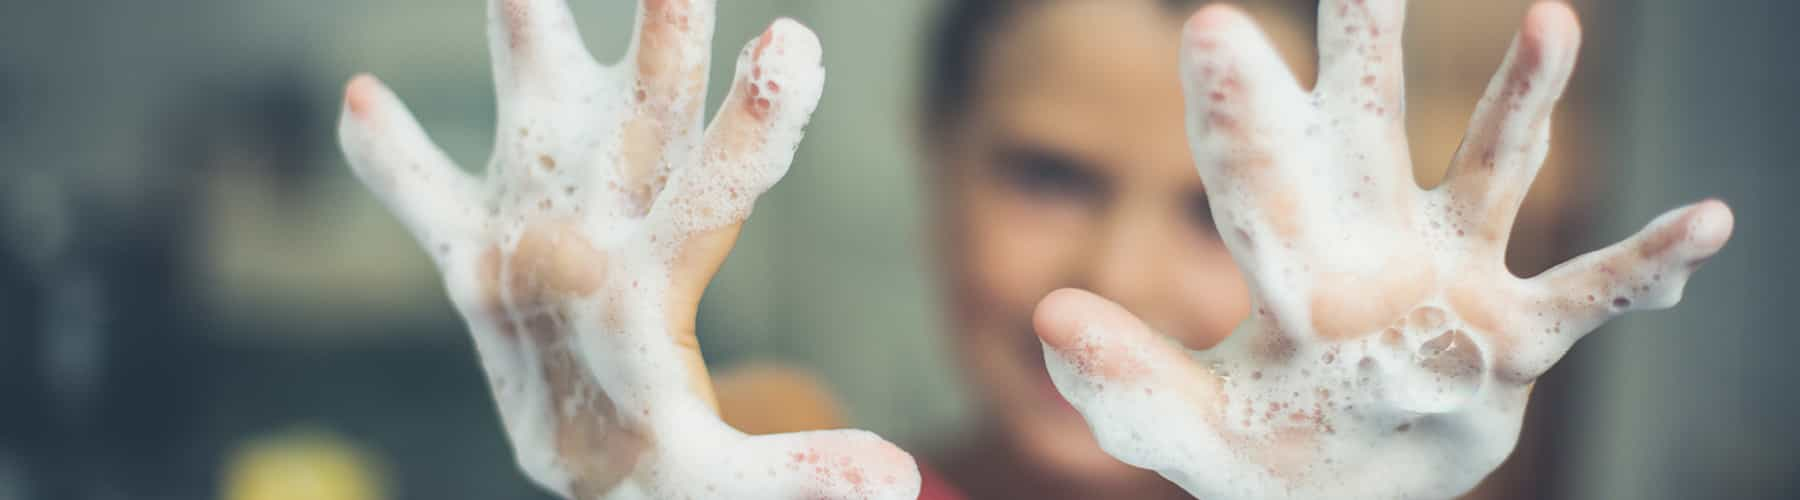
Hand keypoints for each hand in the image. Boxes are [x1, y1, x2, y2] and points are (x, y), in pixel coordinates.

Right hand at [337, 1, 917, 497]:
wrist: (590, 448)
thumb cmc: (661, 444)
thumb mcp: (721, 475)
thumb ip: (796, 473)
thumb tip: (894, 482)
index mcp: (677, 257)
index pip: (726, 174)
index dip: (755, 116)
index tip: (791, 44)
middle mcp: (618, 209)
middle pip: (651, 104)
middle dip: (665, 29)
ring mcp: (540, 218)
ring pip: (536, 105)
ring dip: (527, 35)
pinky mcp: (471, 255)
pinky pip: (424, 197)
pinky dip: (392, 161)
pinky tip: (361, 102)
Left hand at [1033, 2, 1732, 497]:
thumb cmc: (1270, 458)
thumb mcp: (1192, 434)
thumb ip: (1128, 385)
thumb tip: (1053, 315)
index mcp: (1284, 263)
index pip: (1250, 176)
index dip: (1237, 109)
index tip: (1211, 24)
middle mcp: (1369, 246)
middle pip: (1367, 128)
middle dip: (1364, 47)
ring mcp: (1447, 283)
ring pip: (1486, 174)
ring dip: (1521, 105)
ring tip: (1554, 18)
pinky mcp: (1511, 339)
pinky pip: (1586, 294)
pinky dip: (1644, 266)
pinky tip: (1709, 222)